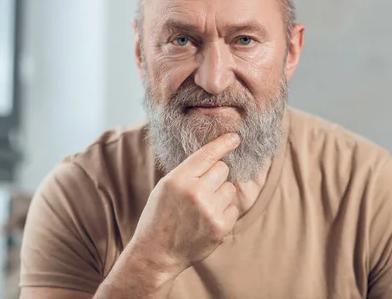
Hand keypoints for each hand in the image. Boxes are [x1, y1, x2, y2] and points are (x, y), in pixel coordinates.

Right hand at [129, 133, 240, 279]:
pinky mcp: (220, 228)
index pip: (208, 154)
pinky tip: (208, 220)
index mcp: (178, 179)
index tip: (235, 137)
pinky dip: (224, 212)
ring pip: (230, 188)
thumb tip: (216, 155)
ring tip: (202, 207)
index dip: (224, 143)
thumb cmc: (160, 216)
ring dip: (221, 194)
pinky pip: (233, 208)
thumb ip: (188, 170)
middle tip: (202, 189)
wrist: (156, 253)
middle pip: (223, 169)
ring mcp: (209, 211)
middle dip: (216, 176)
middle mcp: (195, 193)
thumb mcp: (166, 186)